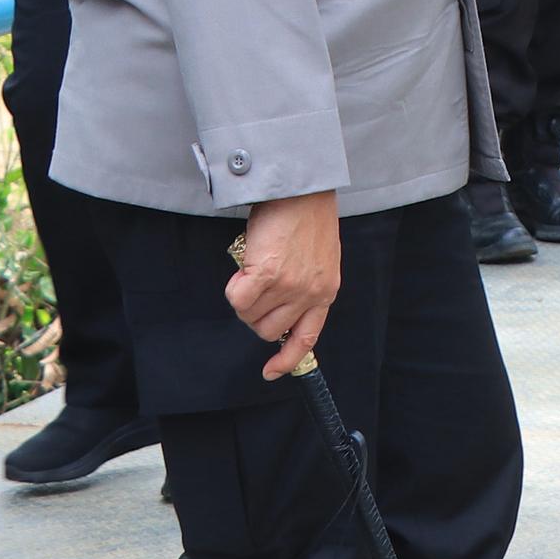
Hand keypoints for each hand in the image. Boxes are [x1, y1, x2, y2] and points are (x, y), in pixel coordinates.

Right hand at [227, 191, 343, 375]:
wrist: (303, 187)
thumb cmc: (308, 216)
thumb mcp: (319, 258)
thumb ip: (305, 284)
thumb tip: (278, 302)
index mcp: (325, 292)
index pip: (306, 338)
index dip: (287, 360)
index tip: (271, 371)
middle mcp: (309, 294)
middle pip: (270, 331)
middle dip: (255, 316)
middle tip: (254, 290)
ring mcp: (289, 286)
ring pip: (250, 316)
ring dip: (244, 300)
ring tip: (251, 272)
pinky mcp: (267, 273)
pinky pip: (238, 299)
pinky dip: (234, 289)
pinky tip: (241, 271)